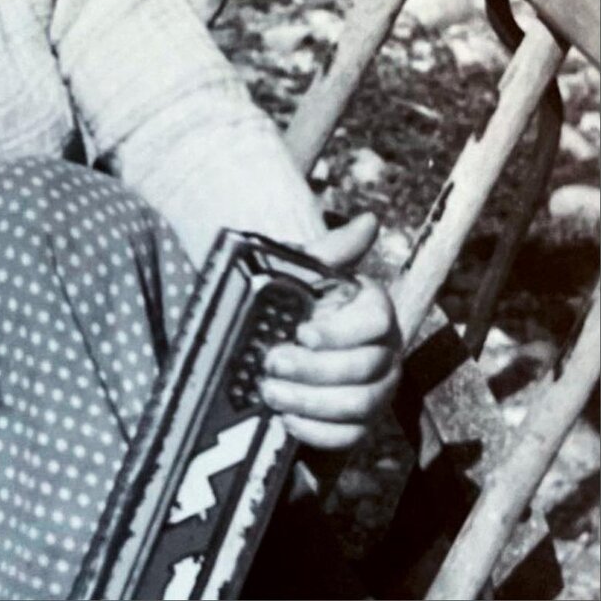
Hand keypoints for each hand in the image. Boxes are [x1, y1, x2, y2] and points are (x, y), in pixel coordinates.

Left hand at [258, 214, 401, 449]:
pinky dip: (317, 431)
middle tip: (271, 363)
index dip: (340, 331)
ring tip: (270, 392)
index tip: (302, 332)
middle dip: (314, 369)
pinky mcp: (362, 425)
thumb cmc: (297, 300)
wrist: (280, 342)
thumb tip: (370, 221)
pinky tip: (286, 419)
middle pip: (364, 367)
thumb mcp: (306, 271)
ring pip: (359, 405)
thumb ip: (333, 250)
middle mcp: (386, 352)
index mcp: (376, 310)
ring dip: (311, 401)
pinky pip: (350, 437)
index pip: (376, 322)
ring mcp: (378, 391)